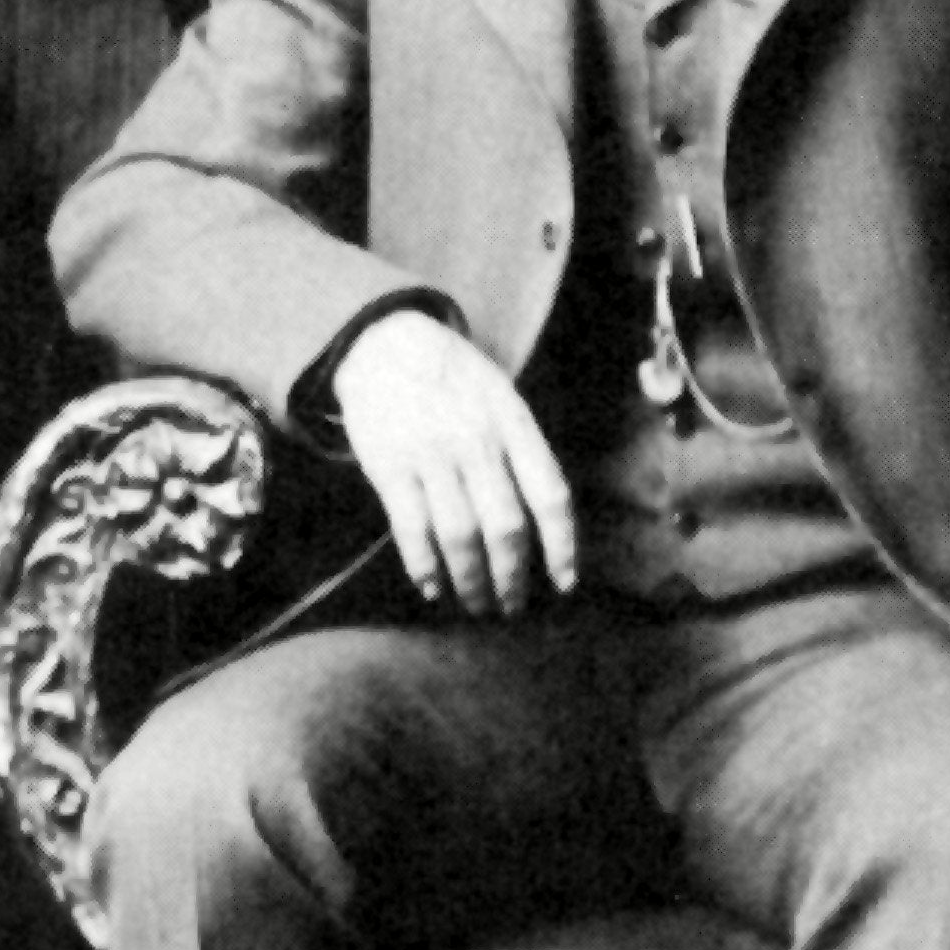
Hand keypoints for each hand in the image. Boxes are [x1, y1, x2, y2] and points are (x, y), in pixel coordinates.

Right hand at [330, 308, 576, 615]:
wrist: (384, 342)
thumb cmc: (453, 377)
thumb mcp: (502, 397)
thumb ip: (524, 450)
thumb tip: (546, 522)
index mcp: (514, 425)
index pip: (550, 496)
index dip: (562, 547)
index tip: (564, 584)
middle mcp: (477, 443)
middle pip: (506, 527)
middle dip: (513, 578)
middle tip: (511, 608)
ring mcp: (431, 455)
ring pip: (460, 535)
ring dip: (472, 580)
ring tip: (476, 604)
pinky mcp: (389, 466)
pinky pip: (411, 528)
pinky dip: (423, 565)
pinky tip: (432, 588)